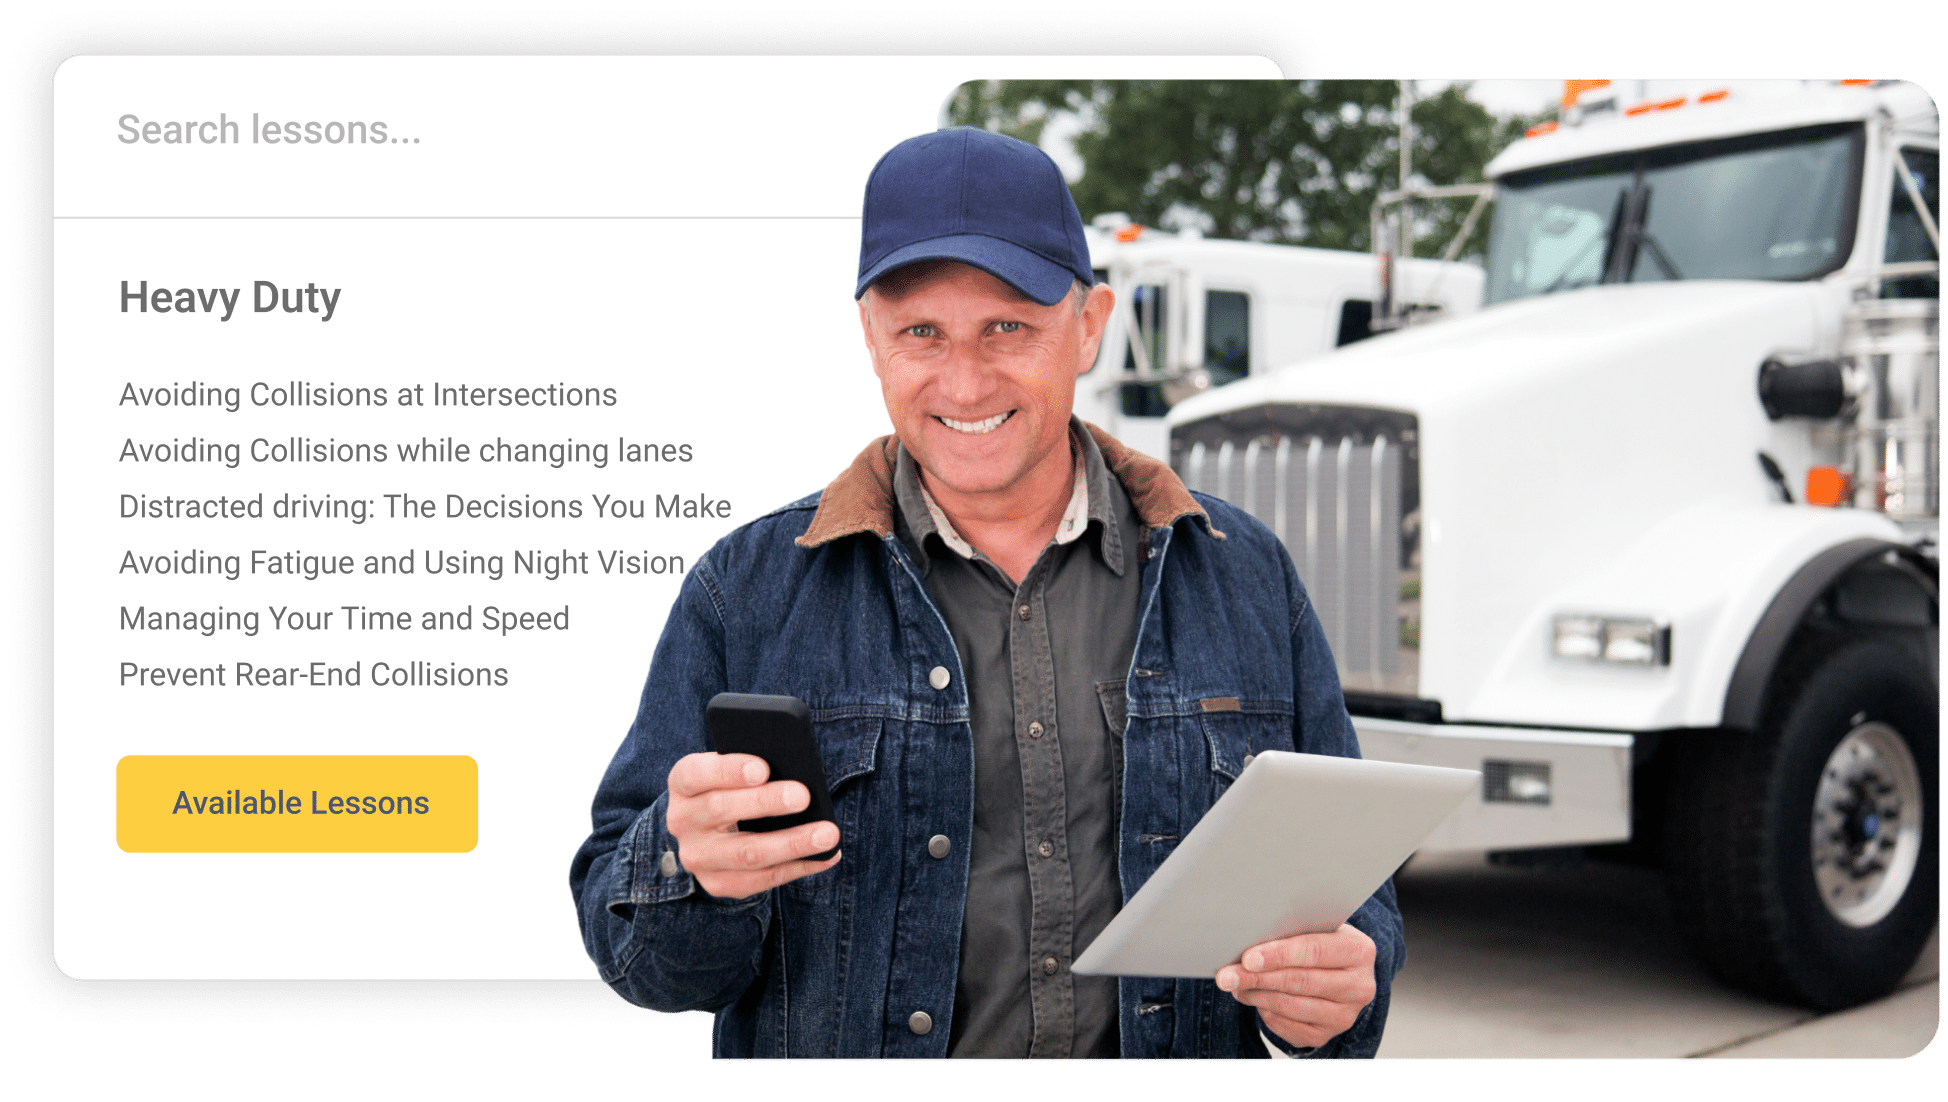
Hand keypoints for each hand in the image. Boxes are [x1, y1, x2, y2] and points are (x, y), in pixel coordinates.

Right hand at [664, 752, 840, 899]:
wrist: (708, 830)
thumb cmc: (732, 788)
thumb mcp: (732, 770)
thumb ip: (754, 768)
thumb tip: (797, 773)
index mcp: (683, 783)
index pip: (696, 774)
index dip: (728, 771)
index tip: (763, 768)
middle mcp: (682, 821)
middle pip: (720, 810)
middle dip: (766, 803)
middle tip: (803, 796)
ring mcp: (697, 857)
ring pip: (746, 852)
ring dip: (791, 844)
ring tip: (827, 834)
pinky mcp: (717, 883)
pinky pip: (760, 880)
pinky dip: (797, 867)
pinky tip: (825, 856)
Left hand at [1215, 924, 1376, 1050]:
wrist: (1342, 972)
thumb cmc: (1322, 943)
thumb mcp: (1317, 929)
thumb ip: (1292, 931)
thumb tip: (1249, 937)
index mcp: (1360, 951)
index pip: (1314, 951)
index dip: (1278, 955)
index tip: (1248, 958)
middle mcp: (1359, 986)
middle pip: (1299, 982)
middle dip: (1258, 978)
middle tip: (1228, 975)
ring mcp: (1345, 1015)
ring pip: (1290, 1006)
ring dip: (1256, 995)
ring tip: (1236, 984)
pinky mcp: (1327, 1035)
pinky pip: (1287, 1027)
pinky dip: (1265, 1012)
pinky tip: (1254, 998)